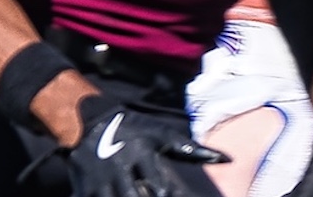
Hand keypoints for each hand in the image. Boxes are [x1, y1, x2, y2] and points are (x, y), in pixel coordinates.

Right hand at [65, 98, 226, 196]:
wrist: (90, 123)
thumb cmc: (135, 130)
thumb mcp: (163, 135)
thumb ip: (192, 150)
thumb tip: (228, 159)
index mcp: (141, 152)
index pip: (158, 184)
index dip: (166, 194)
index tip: (171, 195)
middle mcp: (119, 167)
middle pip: (132, 196)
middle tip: (156, 196)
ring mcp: (99, 180)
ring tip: (137, 196)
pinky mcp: (84, 189)